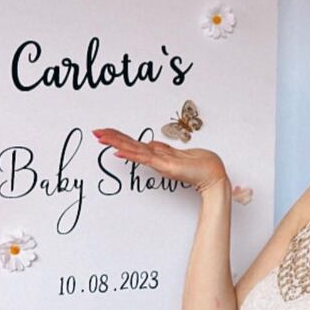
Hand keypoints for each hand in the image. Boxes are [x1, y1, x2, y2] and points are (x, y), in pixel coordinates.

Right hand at [93, 127, 226, 191]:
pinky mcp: (166, 165)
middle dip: (113, 138)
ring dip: (117, 143)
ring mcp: (160, 162)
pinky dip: (132, 154)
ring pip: (134, 150)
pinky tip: (120, 151)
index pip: (135, 143)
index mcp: (159, 154)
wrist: (214, 177)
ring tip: (102, 138)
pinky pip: (146, 158)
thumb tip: (150, 143)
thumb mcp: (180, 153)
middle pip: (130, 145)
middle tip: (95, 132)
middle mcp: (156, 158)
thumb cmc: (202, 166)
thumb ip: (164, 149)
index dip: (120, 137)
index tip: (106, 132)